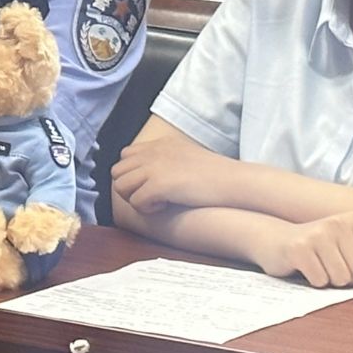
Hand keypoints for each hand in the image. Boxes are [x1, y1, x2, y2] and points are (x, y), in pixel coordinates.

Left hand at [112, 133, 233, 213]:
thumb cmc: (218, 175)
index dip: (133, 174)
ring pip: (121, 186)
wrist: (235, 182)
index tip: (149, 185)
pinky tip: (166, 206)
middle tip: (151, 197)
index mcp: (161, 144)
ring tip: (158, 202)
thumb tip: (153, 178)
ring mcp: (154, 167)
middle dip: (130, 188)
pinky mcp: (158, 185)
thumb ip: (168, 161)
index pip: (125, 155)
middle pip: (117, 171)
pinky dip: (147, 208)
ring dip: (135, 198)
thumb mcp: (188, 157)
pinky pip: (135, 201)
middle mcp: (153, 152)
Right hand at [253, 212, 352, 288]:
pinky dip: (314, 282)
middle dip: (348, 279)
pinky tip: (305, 270)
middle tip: (332, 270)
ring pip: (342, 278)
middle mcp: (336, 223)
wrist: (273, 240)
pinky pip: (321, 281)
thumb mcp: (345, 248)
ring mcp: (317, 234)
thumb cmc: (314, 247)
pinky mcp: (299, 249)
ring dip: (331, 282)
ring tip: (319, 268)